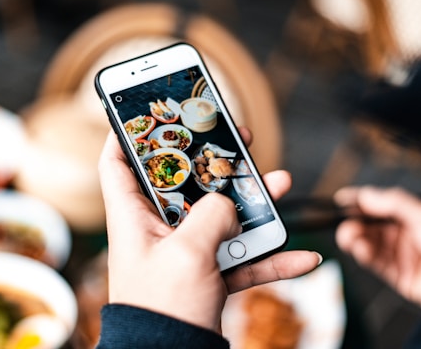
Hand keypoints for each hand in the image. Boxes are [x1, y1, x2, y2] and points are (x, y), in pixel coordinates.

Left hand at [98, 129, 321, 332]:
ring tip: (280, 182)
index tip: (145, 111)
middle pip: (183, 181)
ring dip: (254, 202)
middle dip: (210, 158)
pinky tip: (302, 257)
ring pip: (221, 214)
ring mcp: (186, 251)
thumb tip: (227, 204)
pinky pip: (242, 257)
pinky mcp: (209, 273)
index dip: (125, 133)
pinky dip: (270, 257)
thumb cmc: (162, 309)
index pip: (118, 162)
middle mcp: (158, 229)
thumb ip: (210, 216)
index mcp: (134, 217)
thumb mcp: (186, 254)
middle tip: (235, 135)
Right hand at [335, 186, 420, 307]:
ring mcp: (404, 255)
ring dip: (356, 239)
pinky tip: (359, 249)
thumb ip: (392, 203)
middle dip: (355, 223)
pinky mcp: (402, 276)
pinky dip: (365, 256)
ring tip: (348, 237)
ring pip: (371, 244)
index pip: (382, 205)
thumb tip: (365, 194)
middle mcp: (408, 234)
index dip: (360, 202)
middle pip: (373, 226)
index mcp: (415, 214)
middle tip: (343, 224)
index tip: (340, 200)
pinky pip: (377, 264)